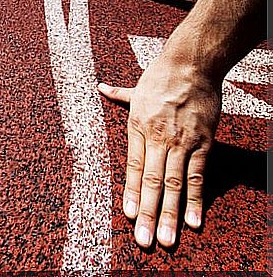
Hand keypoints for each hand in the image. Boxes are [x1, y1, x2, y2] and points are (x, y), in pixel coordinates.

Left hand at [98, 54, 221, 247]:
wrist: (191, 64)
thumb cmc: (161, 77)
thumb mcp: (135, 89)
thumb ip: (118, 96)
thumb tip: (101, 88)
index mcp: (138, 128)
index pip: (132, 168)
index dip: (130, 193)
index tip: (128, 215)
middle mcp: (158, 139)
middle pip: (151, 181)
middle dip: (148, 213)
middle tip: (144, 240)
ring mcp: (181, 142)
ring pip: (174, 184)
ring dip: (171, 214)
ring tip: (167, 239)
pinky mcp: (203, 143)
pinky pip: (198, 175)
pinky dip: (196, 199)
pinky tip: (194, 221)